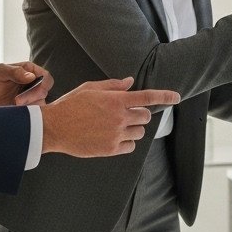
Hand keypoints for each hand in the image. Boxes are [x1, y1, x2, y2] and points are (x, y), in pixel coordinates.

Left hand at [0, 62, 52, 107]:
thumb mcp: (0, 71)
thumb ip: (16, 72)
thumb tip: (31, 76)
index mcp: (29, 70)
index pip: (46, 76)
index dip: (42, 84)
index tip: (30, 91)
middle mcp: (32, 83)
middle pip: (45, 91)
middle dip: (34, 97)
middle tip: (18, 101)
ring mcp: (30, 96)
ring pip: (42, 103)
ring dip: (30, 106)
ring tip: (15, 105)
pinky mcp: (26, 108)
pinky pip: (35, 112)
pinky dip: (28, 113)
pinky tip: (17, 110)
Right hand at [40, 77, 180, 157]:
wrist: (54, 128)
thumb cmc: (70, 105)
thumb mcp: (90, 88)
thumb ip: (113, 86)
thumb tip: (130, 82)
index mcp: (116, 100)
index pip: (147, 97)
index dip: (165, 97)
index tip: (176, 97)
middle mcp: (119, 117)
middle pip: (145, 116)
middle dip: (140, 114)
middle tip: (126, 114)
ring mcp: (116, 134)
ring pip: (140, 132)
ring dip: (134, 128)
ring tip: (116, 126)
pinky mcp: (111, 149)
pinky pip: (130, 146)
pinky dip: (126, 142)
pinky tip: (113, 137)